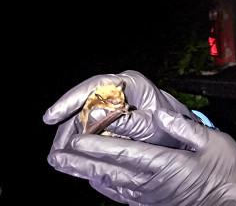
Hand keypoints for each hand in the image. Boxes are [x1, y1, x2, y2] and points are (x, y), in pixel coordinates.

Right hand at [43, 70, 194, 149]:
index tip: (52, 116)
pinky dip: (79, 140)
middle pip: (83, 102)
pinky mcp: (108, 116)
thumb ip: (128, 121)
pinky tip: (70, 155)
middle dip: (67, 125)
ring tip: (59, 156)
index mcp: (130, 83)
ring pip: (83, 115)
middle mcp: (118, 88)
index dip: (71, 99)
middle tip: (56, 148)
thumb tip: (96, 116)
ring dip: (70, 135)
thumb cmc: (169, 124)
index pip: (95, 85)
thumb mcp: (151, 125)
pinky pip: (88, 126)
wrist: (180, 131)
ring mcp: (112, 101)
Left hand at [48, 109, 235, 205]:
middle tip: (56, 154)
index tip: (76, 139)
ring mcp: (152, 196)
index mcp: (167, 165)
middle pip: (109, 172)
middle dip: (80, 163)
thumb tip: (160, 114)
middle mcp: (153, 184)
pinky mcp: (154, 203)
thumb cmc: (230, 169)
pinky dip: (103, 185)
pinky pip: (121, 195)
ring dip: (85, 173)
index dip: (98, 147)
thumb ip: (185, 129)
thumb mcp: (214, 142)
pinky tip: (94, 179)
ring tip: (64, 164)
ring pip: (111, 185)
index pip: (124, 155)